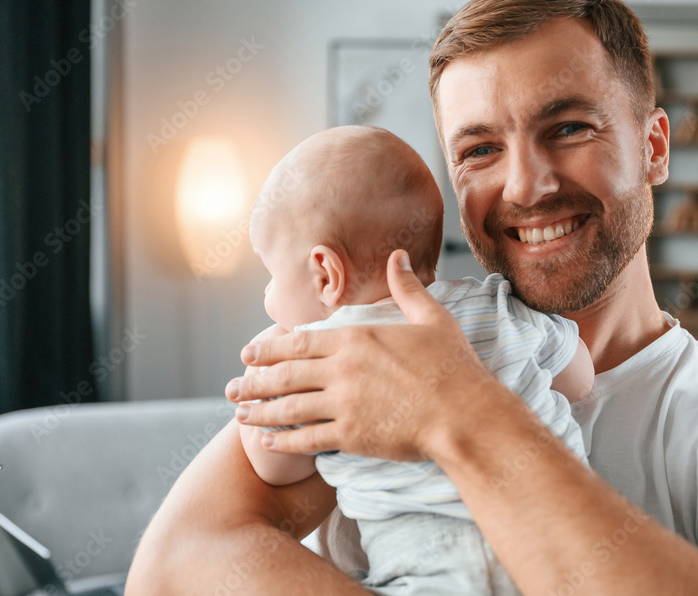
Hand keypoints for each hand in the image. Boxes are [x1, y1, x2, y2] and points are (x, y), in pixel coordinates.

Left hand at [226, 250, 509, 461]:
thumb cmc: (454, 367)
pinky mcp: (350, 436)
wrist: (466, 415)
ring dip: (259, 410)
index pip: (299, 341)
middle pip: (285, 374)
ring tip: (239, 413)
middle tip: (231, 387)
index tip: (248, 354)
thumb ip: (407, 288)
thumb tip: (398, 256)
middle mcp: (342, 369)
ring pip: (288, 407)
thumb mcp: (432, 318)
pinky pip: (305, 439)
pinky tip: (266, 442)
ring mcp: (343, 404)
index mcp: (357, 338)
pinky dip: (281, 441)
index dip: (269, 349)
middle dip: (254, 381)